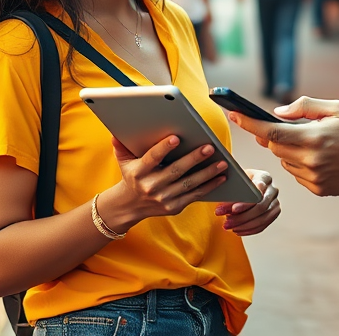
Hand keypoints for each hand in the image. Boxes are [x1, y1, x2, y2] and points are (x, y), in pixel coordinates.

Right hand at [99, 136, 227, 230]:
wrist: (130, 205)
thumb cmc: (131, 175)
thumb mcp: (122, 160)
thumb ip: (121, 144)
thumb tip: (116, 131)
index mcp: (138, 173)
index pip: (152, 158)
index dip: (163, 148)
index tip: (176, 137)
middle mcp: (151, 187)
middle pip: (176, 171)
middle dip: (194, 159)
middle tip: (209, 147)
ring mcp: (163, 199)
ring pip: (189, 184)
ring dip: (207, 173)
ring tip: (222, 163)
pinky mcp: (174, 207)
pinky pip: (194, 195)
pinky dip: (209, 186)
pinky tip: (221, 177)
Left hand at [215, 169, 279, 235]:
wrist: (244, 184)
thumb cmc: (238, 181)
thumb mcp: (234, 181)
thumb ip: (230, 193)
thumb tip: (222, 208)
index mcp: (264, 177)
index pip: (258, 191)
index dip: (246, 202)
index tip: (233, 209)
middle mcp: (272, 190)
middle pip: (261, 208)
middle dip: (242, 217)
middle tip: (227, 222)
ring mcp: (274, 203)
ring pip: (262, 219)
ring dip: (244, 226)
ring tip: (229, 227)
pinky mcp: (272, 214)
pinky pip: (262, 226)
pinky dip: (249, 230)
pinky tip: (237, 230)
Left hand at [227, 97, 338, 196]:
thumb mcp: (336, 109)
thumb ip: (304, 107)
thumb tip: (278, 113)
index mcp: (313, 137)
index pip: (270, 131)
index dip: (249, 123)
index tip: (233, 113)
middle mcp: (310, 160)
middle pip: (274, 148)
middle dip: (273, 136)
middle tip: (282, 127)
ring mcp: (313, 177)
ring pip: (285, 162)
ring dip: (289, 151)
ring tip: (312, 143)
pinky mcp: (318, 190)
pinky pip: (297, 174)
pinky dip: (300, 164)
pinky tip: (320, 158)